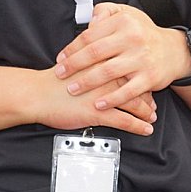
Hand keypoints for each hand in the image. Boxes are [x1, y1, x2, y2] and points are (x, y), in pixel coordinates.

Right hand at [31, 65, 156, 136]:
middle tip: (153, 105)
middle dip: (147, 97)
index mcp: (102, 63)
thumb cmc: (54, 80)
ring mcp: (104, 96)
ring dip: (146, 113)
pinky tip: (145, 130)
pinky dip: (138, 126)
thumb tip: (104, 64)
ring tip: (152, 118)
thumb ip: (93, 61)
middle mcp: (107, 77)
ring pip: (134, 104)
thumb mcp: (76, 62)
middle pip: (136, 86)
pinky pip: (125, 121)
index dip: (140, 79)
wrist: (37, 94)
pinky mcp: (98, 113)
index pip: (130, 69)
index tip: (146, 85)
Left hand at [54, 3, 190, 111]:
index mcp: (123, 22)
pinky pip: (127, 91)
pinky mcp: (149, 77)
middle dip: (74, 65)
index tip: (61, 58)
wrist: (174, 50)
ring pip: (108, 72)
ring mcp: (141, 59)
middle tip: (60, 74)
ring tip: (73, 89)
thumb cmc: (144, 33)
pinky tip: (98, 104)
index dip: (72, 48)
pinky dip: (111, 99)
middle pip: (95, 53)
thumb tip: (89, 21)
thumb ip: (104, 11)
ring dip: (87, 83)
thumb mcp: (126, 13)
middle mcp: (132, 39)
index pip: (90, 35)